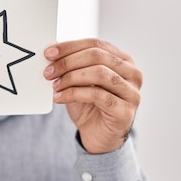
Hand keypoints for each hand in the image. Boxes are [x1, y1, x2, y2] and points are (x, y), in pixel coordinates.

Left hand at [44, 39, 142, 153]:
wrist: (97, 135)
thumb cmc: (89, 104)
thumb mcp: (79, 79)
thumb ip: (72, 64)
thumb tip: (52, 50)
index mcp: (123, 60)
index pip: (96, 44)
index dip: (70, 47)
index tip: (48, 53)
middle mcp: (132, 73)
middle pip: (97, 56)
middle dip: (68, 62)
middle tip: (48, 71)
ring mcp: (132, 92)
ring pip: (99, 73)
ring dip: (71, 77)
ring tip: (55, 85)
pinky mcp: (125, 111)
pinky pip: (97, 95)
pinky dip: (73, 94)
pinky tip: (59, 97)